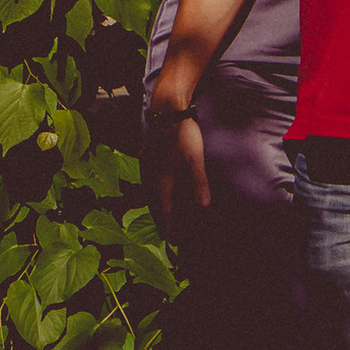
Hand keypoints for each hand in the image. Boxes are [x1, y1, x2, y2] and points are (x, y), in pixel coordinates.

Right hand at [143, 58, 209, 226]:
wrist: (166, 109)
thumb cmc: (183, 134)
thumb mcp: (195, 159)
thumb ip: (199, 183)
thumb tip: (203, 205)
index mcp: (162, 179)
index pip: (164, 210)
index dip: (169, 226)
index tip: (172, 240)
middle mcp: (151, 175)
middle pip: (153, 205)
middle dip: (160, 221)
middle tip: (166, 235)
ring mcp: (146, 165)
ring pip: (148, 193)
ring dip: (154, 207)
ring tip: (159, 216)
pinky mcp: (146, 155)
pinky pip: (146, 182)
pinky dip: (151, 193)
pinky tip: (154, 189)